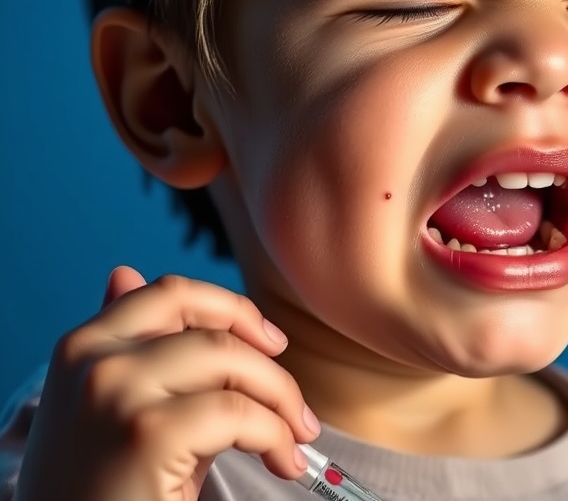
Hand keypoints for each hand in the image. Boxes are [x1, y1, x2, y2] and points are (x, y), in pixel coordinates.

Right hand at [14, 266, 320, 500]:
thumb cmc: (103, 487)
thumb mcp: (114, 407)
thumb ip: (131, 347)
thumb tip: (126, 273)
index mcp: (84, 345)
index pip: (172, 294)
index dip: (233, 311)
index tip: (272, 343)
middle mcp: (94, 359)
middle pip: (213, 331)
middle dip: (271, 369)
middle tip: (298, 412)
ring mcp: (116, 392)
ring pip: (232, 362)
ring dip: (281, 402)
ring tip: (294, 440)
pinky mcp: (145, 433)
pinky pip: (239, 414)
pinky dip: (276, 436)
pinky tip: (282, 462)